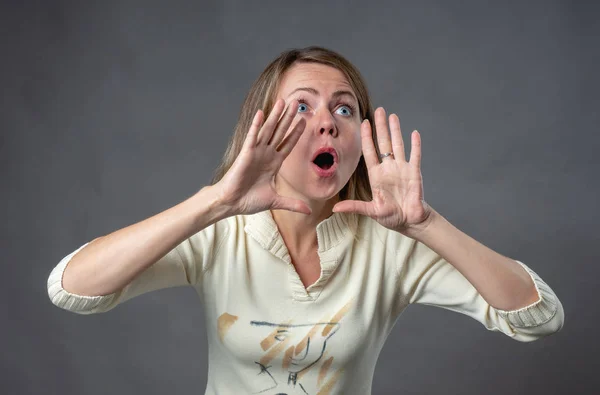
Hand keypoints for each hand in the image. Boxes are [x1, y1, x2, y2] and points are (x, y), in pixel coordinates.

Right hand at [215, 98, 310, 215]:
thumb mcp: (275, 201)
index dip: (296, 132)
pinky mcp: (245, 154)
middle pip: (280, 132)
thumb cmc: (248, 200)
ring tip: (283, 101)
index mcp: (274, 163)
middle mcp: (266, 154)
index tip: (304, 121)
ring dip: (275, 116)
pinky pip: (252, 137)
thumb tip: (308, 212)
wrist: (231, 203)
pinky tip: (261, 113)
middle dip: (289, 118)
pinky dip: (256, 125)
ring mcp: (256, 152)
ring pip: (268, 130)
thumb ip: (292, 204)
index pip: (288, 144)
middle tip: (297, 103)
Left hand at [332, 107, 431, 233]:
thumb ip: (355, 207)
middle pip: (383, 143)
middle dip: (380, 127)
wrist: (409, 221)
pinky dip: (415, 145)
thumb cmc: (391, 216)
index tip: (364, 123)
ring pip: (398, 145)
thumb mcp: (371, 211)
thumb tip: (334, 209)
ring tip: (393, 116)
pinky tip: (414, 133)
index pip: (369, 152)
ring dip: (396, 131)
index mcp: (376, 175)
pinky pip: (415, 156)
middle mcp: (388, 168)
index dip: (366, 137)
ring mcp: (402, 169)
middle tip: (379, 110)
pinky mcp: (414, 173)